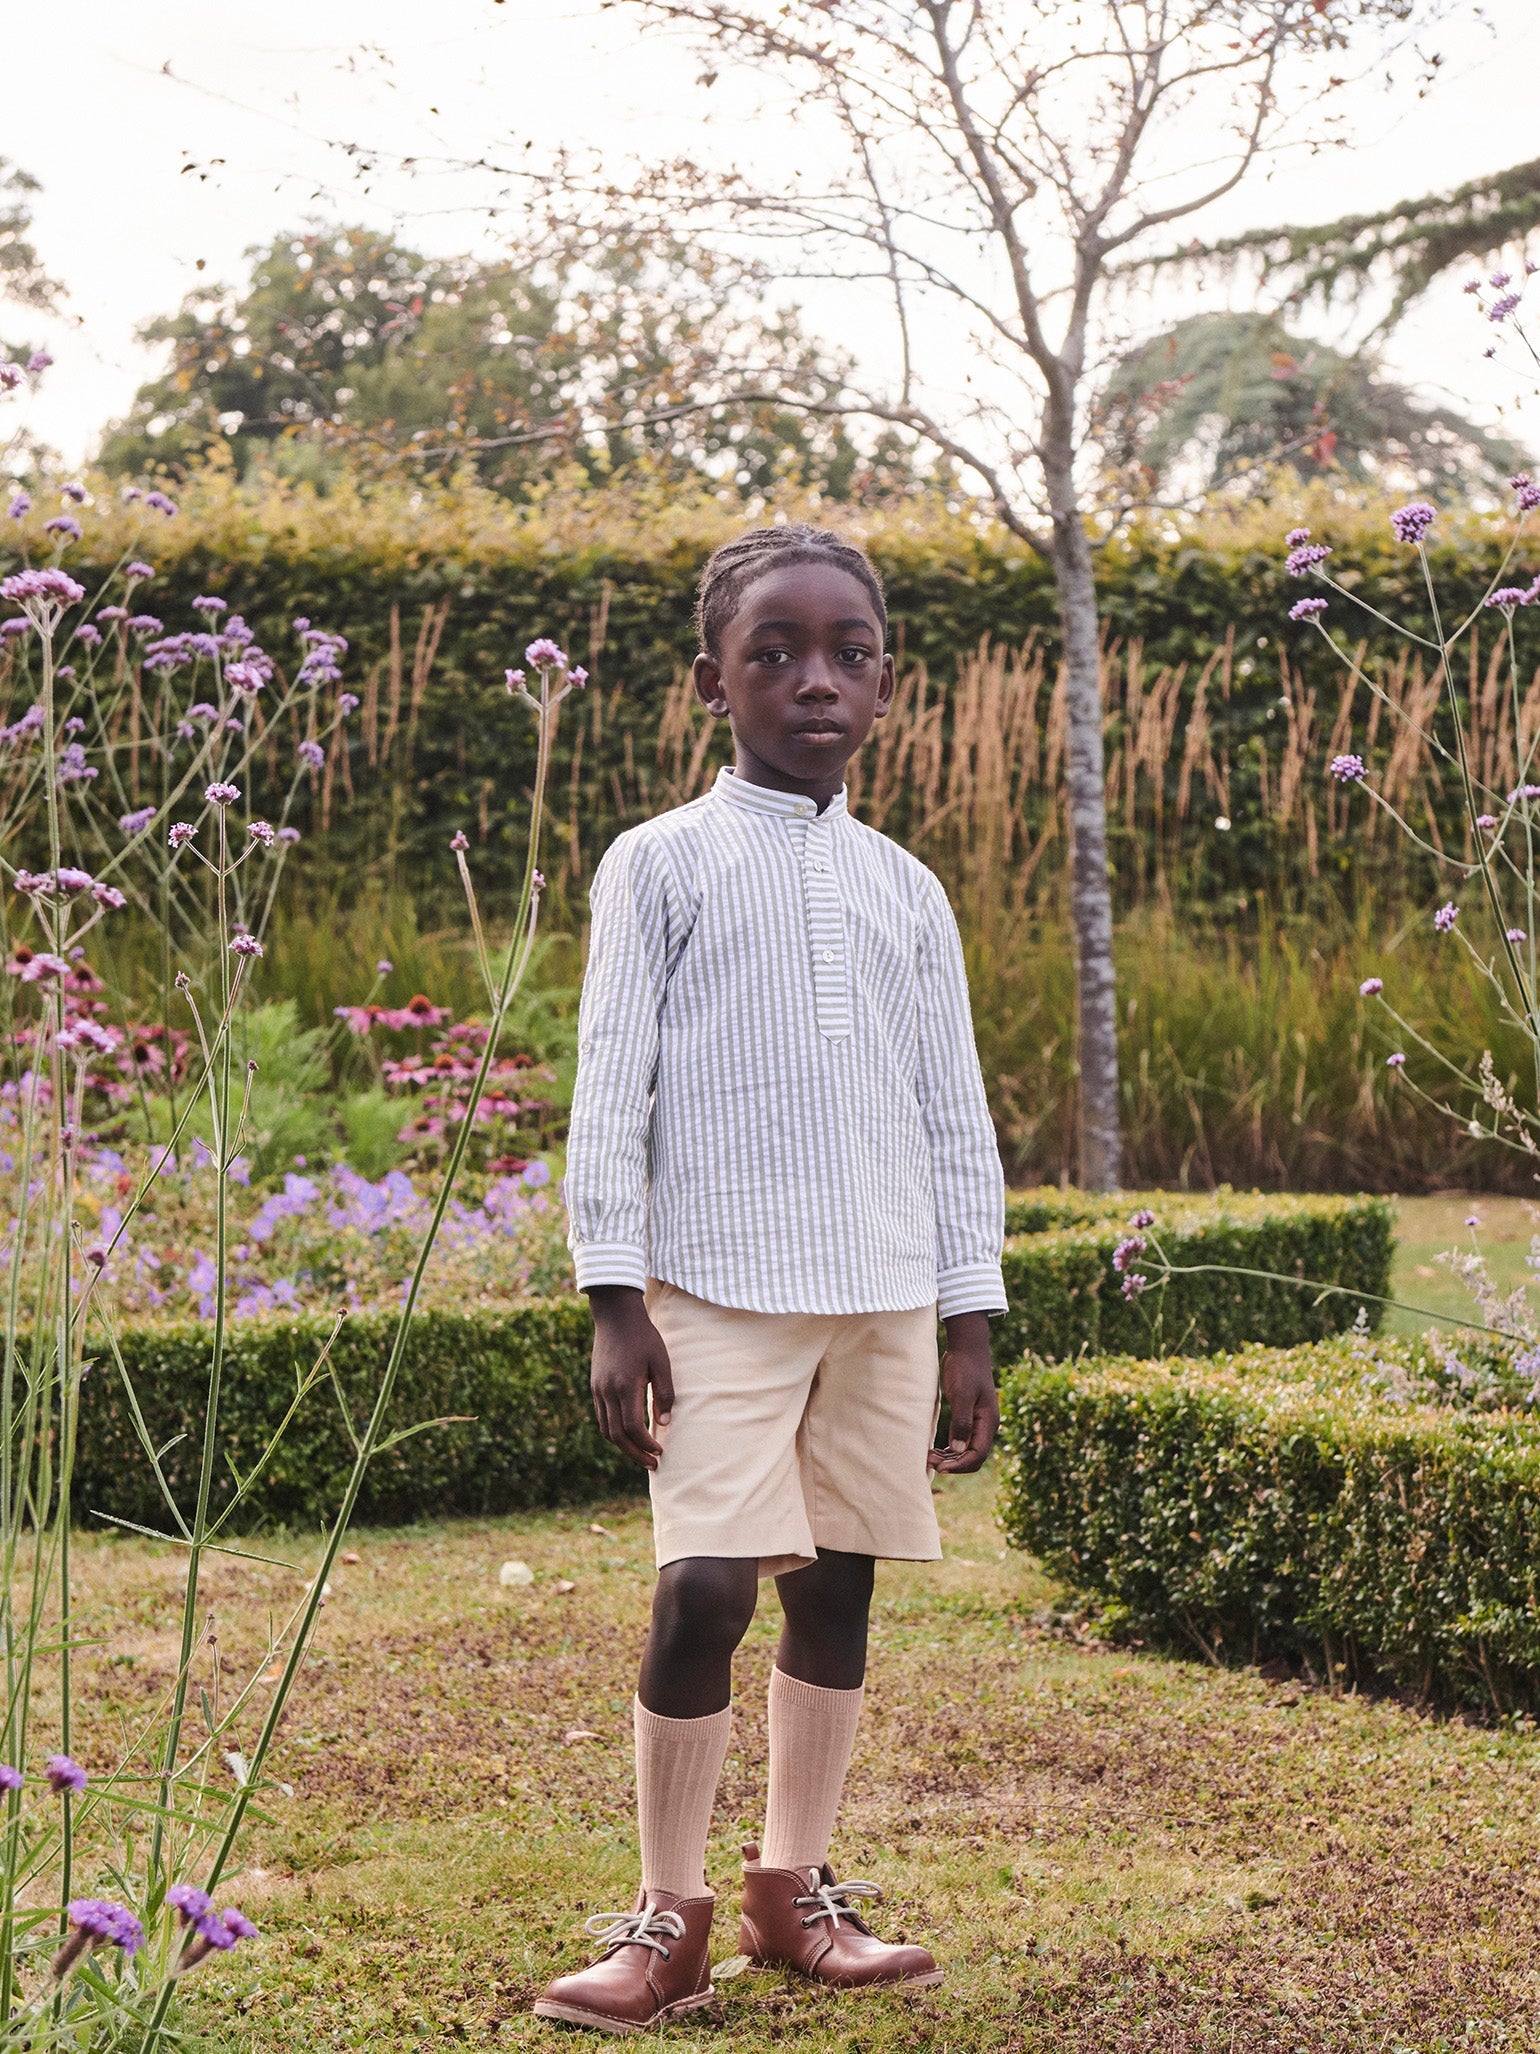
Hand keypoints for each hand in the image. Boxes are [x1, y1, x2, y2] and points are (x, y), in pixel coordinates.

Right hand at [588, 1286, 675, 1470]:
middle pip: (616, 1436)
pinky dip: (615, 1431)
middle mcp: (607, 1392)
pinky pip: (602, 1417)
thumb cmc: (644, 1337)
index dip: (646, 1444)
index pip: (632, 1428)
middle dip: (635, 1453)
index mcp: (625, 1386)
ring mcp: (598, 1390)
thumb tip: (664, 1423)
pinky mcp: (595, 1386)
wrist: (616, 1316)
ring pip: (606, 1430)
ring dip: (624, 1446)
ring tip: (642, 1453)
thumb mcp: (661, 1362)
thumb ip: (664, 1393)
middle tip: (653, 1463)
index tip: (660, 1450)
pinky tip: (629, 1433)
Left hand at [927, 1311, 997, 1473]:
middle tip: (928, 1461)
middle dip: (952, 1464)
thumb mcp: (961, 1394)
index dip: (959, 1466)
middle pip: (973, 1457)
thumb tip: (959, 1451)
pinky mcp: (969, 1418)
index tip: (938, 1468)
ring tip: (928, 1458)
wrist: (967, 1349)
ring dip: (949, 1458)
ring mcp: (978, 1423)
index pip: (978, 1455)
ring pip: (966, 1452)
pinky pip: (961, 1442)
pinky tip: (935, 1450)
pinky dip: (949, 1450)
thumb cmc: (964, 1369)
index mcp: (989, 1422)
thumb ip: (961, 1422)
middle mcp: (986, 1426)